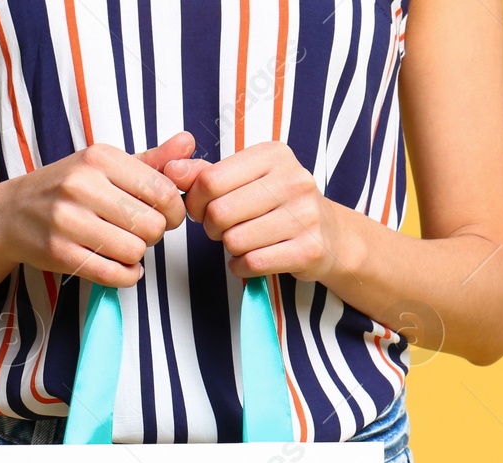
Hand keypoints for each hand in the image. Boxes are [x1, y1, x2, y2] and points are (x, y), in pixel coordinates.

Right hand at [0, 132, 196, 286]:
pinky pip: (115, 274)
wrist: (10, 213)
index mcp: (100, 158)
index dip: (174, 210)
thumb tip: (189, 143)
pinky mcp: (60, 253)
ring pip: (135, 251)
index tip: (165, 215)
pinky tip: (120, 266)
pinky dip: (127, 276)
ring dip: (137, 255)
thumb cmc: (66, 188)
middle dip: (154, 234)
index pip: (163, 190)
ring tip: (124, 246)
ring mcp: (68, 220)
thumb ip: (151, 160)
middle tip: (139, 232)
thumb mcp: (105, 165)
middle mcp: (82, 186)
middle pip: (152, 225)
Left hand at [164, 141, 348, 281]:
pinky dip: (242, 267)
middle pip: (219, 212)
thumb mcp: (245, 179)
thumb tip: (170, 169)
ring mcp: (305, 216)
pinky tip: (251, 259)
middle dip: (213, 227)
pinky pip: (252, 264)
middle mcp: (293, 180)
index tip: (203, 209)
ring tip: (244, 241)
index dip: (195, 202)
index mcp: (273, 155)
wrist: (331, 235)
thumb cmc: (278, 205)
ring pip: (235, 240)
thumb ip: (205, 174)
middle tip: (224, 229)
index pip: (210, 180)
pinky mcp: (308, 249)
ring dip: (230, 248)